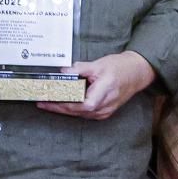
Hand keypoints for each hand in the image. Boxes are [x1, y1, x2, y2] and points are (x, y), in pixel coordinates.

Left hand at [37, 51, 155, 120]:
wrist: (136, 73)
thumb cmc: (120, 68)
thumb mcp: (98, 65)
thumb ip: (79, 69)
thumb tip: (63, 72)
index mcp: (103, 95)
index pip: (79, 105)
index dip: (62, 105)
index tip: (47, 100)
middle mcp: (103, 107)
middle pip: (76, 111)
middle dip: (57, 107)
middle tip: (41, 102)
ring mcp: (104, 112)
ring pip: (79, 114)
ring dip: (63, 109)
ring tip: (47, 103)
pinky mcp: (103, 112)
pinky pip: (84, 113)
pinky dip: (72, 109)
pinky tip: (62, 104)